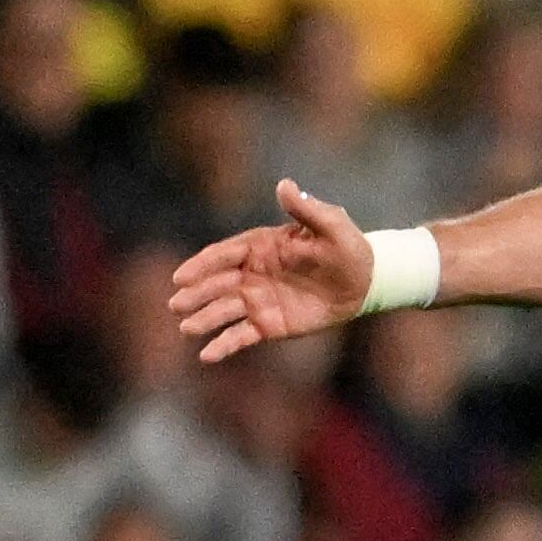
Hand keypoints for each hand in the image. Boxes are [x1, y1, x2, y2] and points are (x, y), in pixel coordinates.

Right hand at [173, 181, 375, 364]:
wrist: (365, 281)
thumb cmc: (347, 248)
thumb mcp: (331, 226)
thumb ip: (306, 209)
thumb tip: (285, 185)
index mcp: (259, 247)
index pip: (224, 255)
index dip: (201, 265)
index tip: (181, 277)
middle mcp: (251, 274)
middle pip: (217, 284)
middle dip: (196, 294)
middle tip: (176, 304)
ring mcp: (258, 300)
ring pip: (224, 310)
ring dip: (204, 319)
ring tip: (186, 328)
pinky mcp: (269, 325)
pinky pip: (241, 335)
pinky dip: (224, 345)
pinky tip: (206, 355)